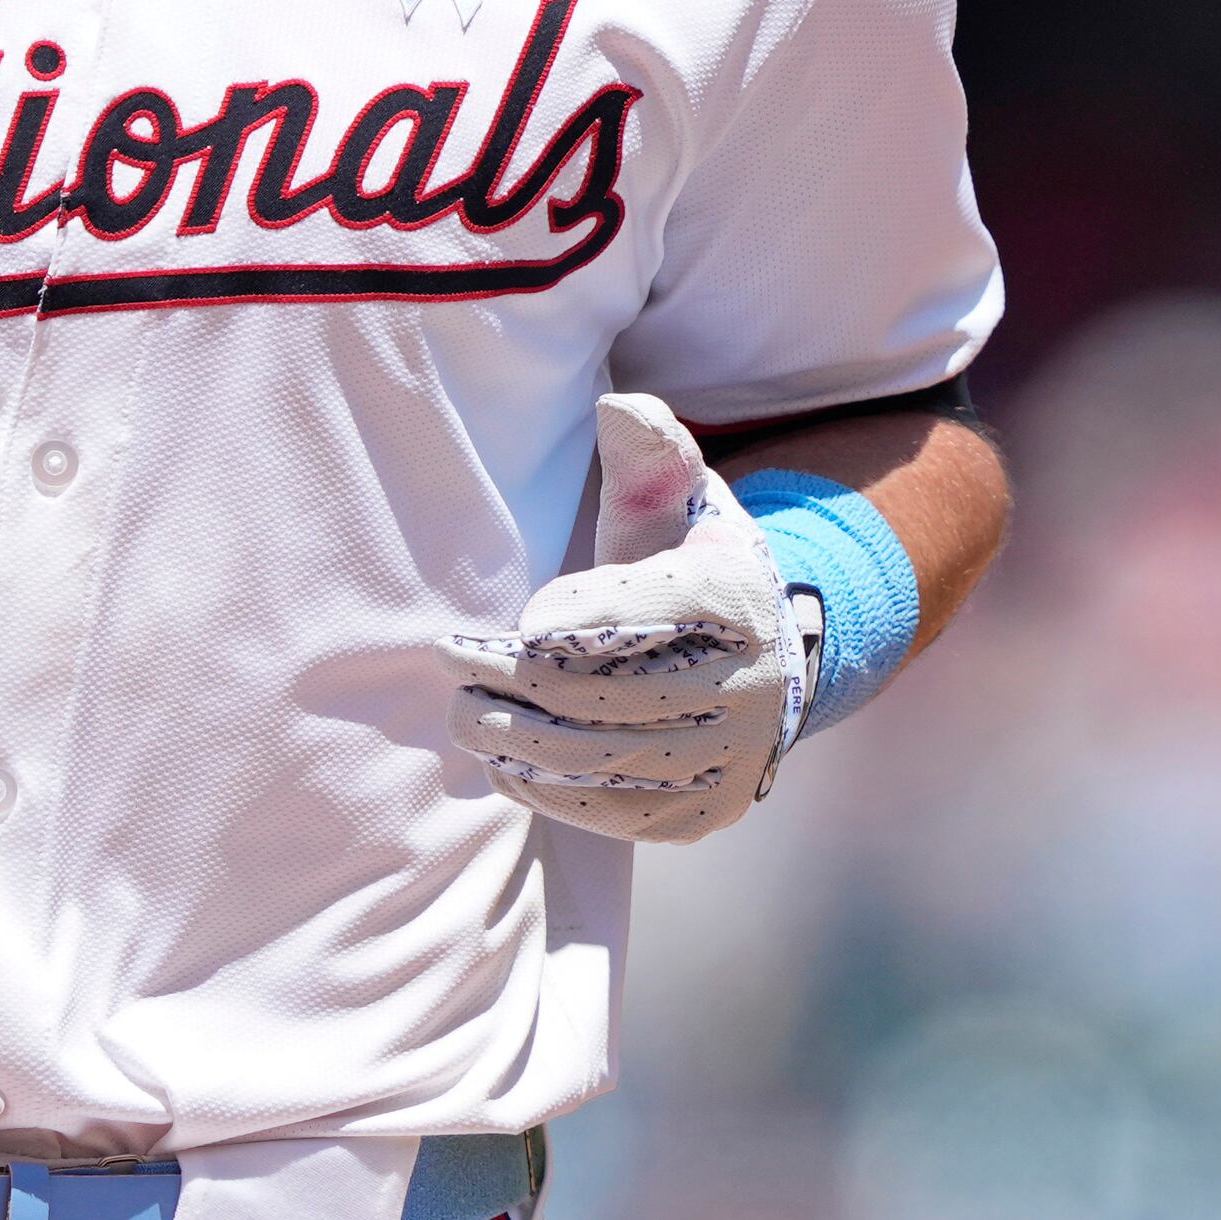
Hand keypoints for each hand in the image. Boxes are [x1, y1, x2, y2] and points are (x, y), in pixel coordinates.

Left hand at [443, 393, 816, 843]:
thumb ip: (650, 452)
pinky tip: (507, 762)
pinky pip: (610, 812)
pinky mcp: (705, 813)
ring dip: (514, 741)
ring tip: (465, 716)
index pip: (642, 608)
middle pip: (602, 692)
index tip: (521, 618)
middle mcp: (750, 687)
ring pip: (600, 759)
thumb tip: (617, 406)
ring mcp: (730, 760)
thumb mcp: (683, 501)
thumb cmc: (693, 565)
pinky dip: (546, 790)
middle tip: (451, 662)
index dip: (572, 614)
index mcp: (738, 597)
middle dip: (510, 679)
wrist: (769, 659)